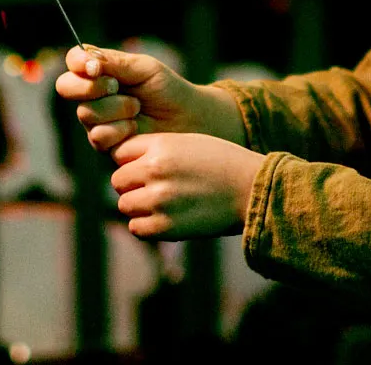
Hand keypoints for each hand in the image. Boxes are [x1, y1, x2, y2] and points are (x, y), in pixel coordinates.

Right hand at [55, 45, 245, 150]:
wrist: (188, 120)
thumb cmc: (167, 89)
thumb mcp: (144, 68)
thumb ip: (115, 63)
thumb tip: (88, 60)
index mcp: (100, 72)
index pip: (74, 61)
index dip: (78, 63)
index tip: (95, 67)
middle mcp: (92, 95)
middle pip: (67, 86)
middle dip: (90, 87)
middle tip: (116, 86)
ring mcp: (96, 120)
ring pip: (86, 112)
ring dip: (115, 108)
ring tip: (137, 108)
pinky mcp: (105, 144)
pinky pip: (98, 135)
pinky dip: (120, 129)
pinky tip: (136, 128)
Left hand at [109, 133, 265, 240]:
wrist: (252, 189)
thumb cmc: (223, 164)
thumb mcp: (188, 143)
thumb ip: (156, 150)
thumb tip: (126, 166)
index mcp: (161, 145)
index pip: (120, 154)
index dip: (132, 162)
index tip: (147, 169)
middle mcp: (155, 170)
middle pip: (118, 181)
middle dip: (132, 186)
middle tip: (156, 190)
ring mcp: (158, 200)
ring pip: (125, 205)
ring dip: (139, 207)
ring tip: (165, 205)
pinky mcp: (165, 227)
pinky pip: (136, 228)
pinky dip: (147, 226)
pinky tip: (167, 219)